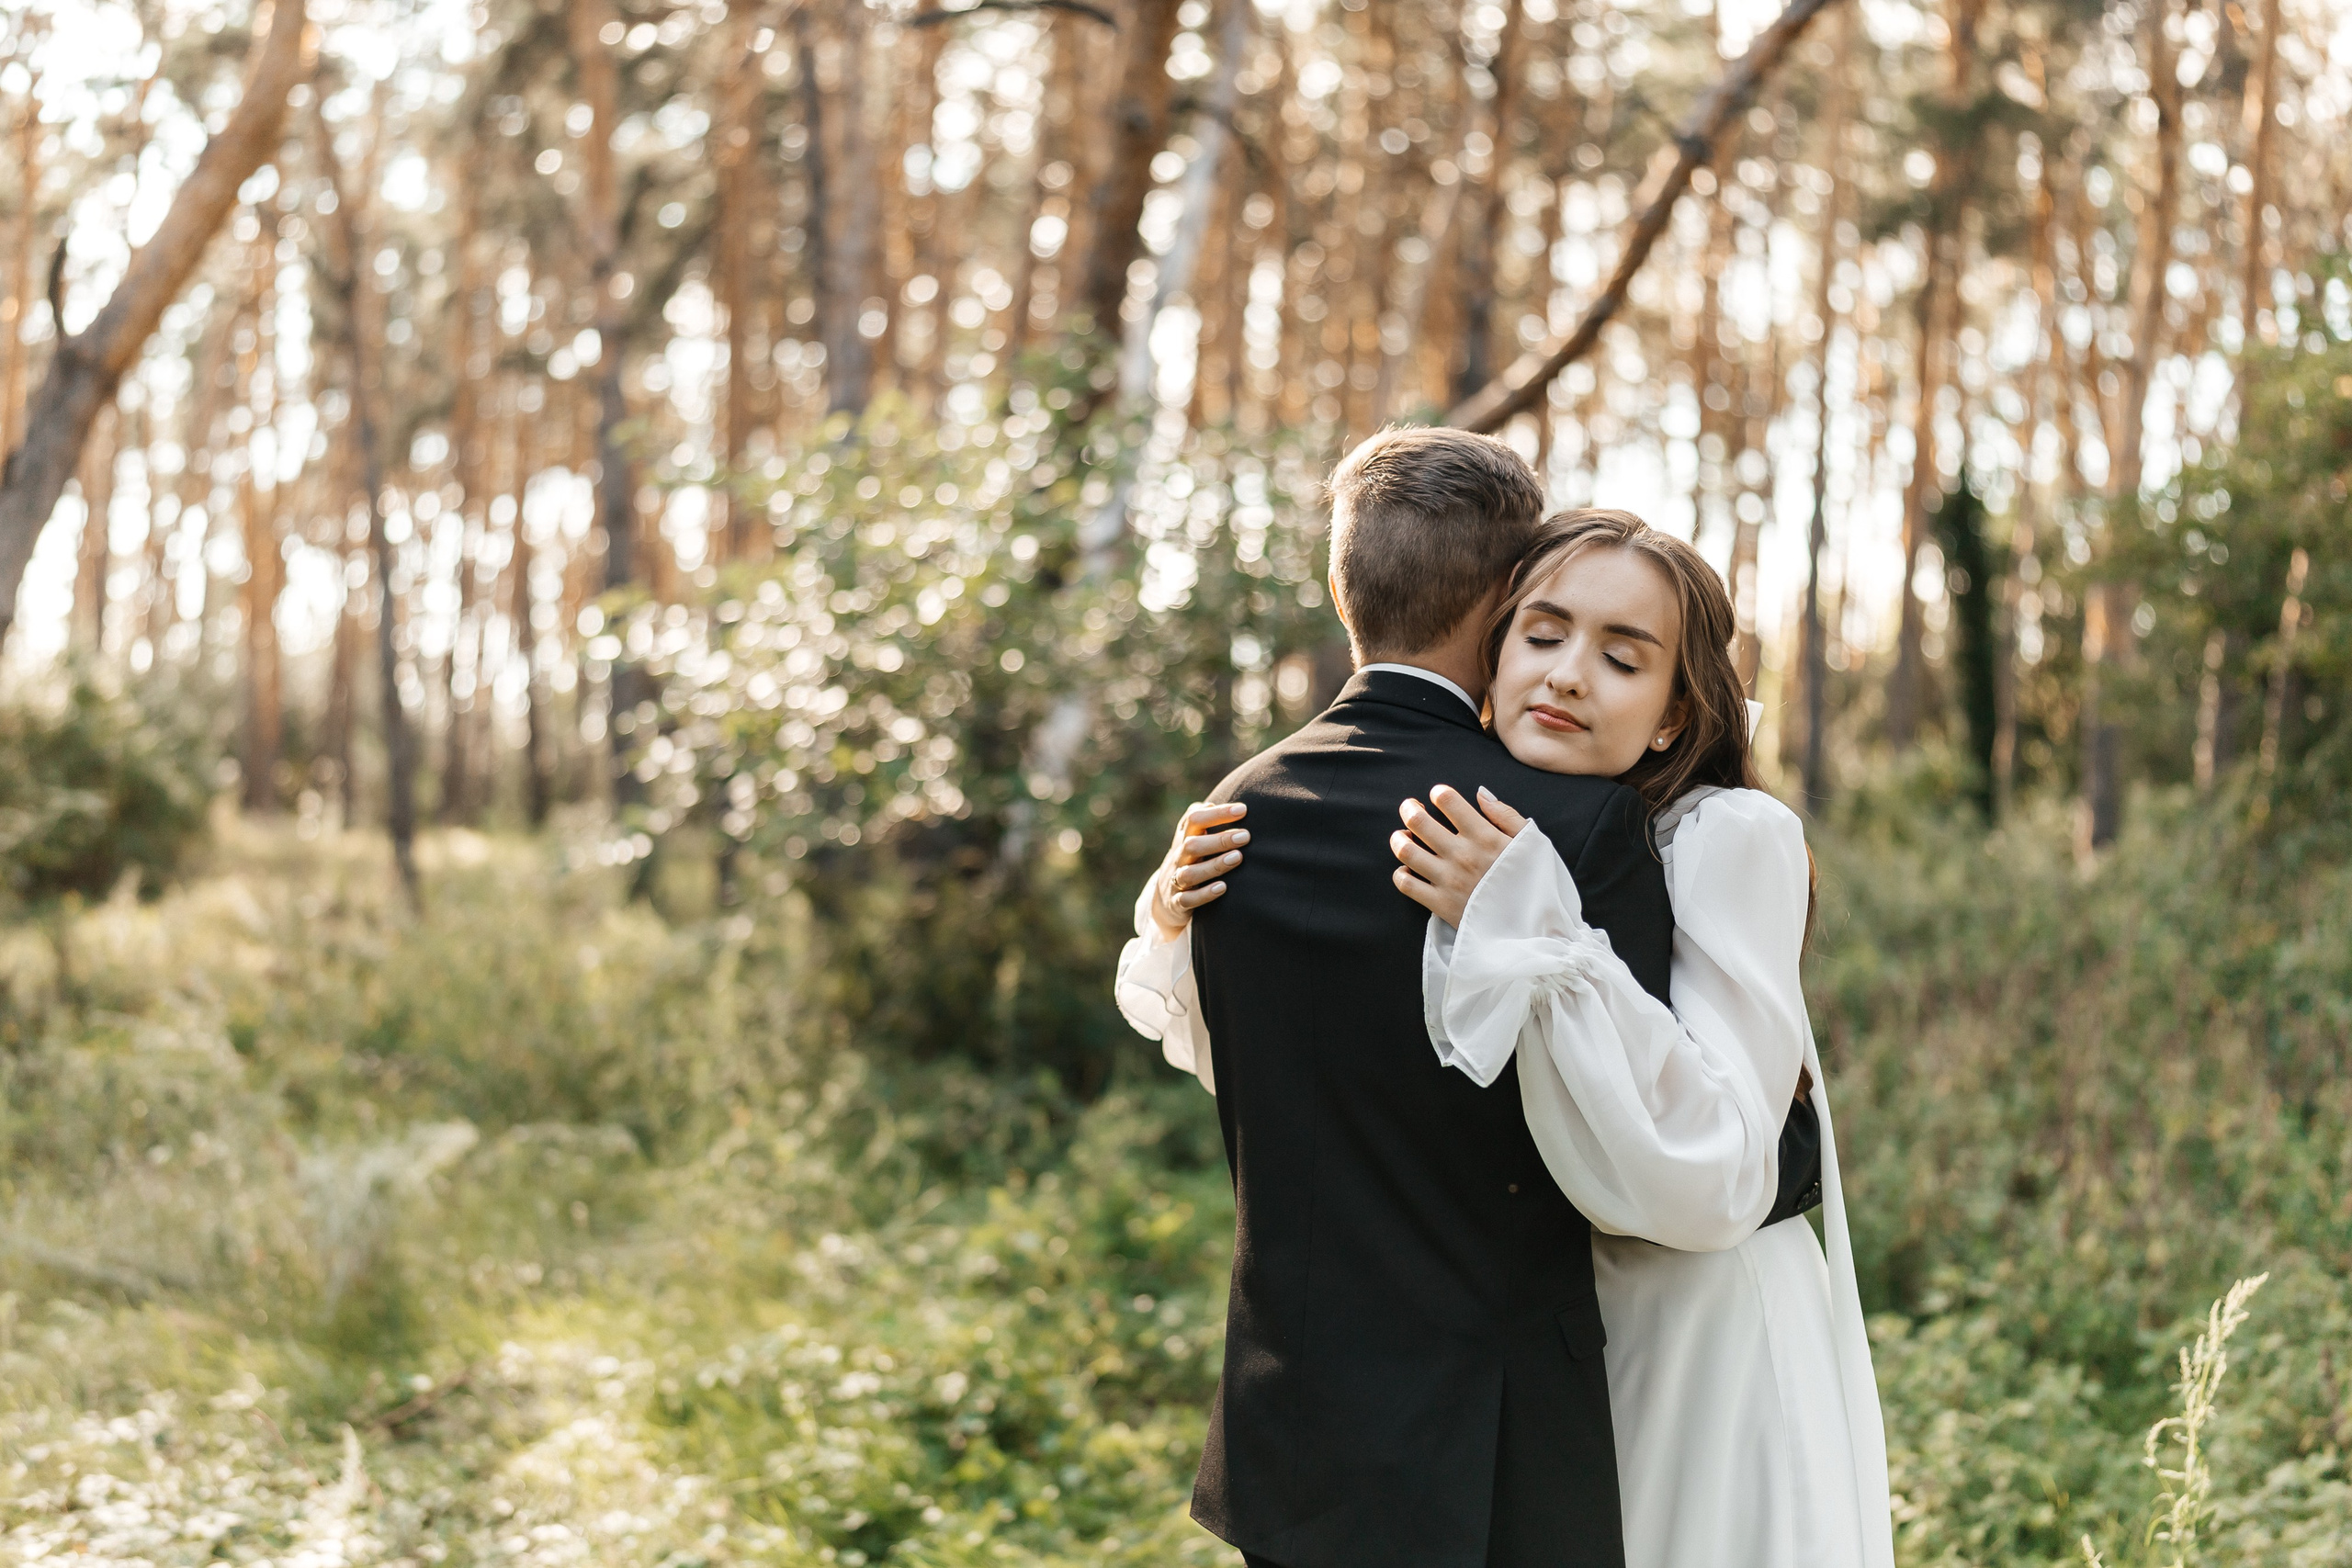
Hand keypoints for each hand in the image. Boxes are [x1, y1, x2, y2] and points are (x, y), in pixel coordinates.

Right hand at [1148, 801, 1249, 941]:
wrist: (1164, 902)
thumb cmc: (1188, 863)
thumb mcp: (1190, 841)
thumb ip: (1200, 823)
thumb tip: (1211, 803)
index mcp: (1183, 839)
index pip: (1194, 819)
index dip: (1217, 814)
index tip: (1243, 810)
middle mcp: (1178, 858)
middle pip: (1192, 845)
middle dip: (1219, 839)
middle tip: (1246, 835)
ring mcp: (1176, 881)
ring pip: (1190, 872)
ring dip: (1215, 865)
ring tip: (1238, 857)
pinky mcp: (1178, 903)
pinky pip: (1188, 899)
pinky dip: (1205, 894)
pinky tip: (1223, 887)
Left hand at [1390, 784, 1528, 926]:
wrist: (1534, 930)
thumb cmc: (1536, 884)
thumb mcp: (1532, 843)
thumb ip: (1506, 815)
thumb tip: (1480, 794)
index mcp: (1485, 837)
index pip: (1448, 801)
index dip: (1438, 793)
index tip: (1438, 796)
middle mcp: (1462, 855)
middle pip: (1419, 821)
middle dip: (1409, 809)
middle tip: (1410, 808)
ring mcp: (1448, 880)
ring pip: (1407, 851)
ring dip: (1399, 838)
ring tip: (1403, 835)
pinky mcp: (1440, 904)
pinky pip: (1407, 884)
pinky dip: (1401, 873)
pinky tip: (1409, 869)